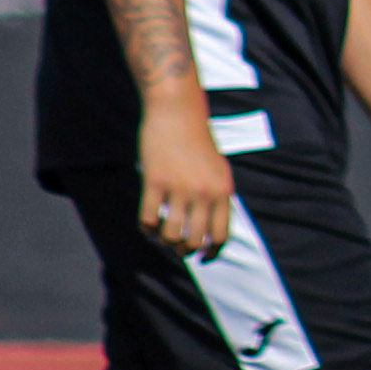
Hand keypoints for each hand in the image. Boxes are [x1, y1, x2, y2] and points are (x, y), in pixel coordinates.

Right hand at [137, 107, 234, 256]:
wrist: (178, 111)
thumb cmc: (198, 141)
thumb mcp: (219, 169)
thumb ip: (218, 198)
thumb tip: (212, 232)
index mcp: (223, 192)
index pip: (221, 236)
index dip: (211, 253)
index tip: (202, 257)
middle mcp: (204, 193)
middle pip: (194, 241)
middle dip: (184, 251)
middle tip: (177, 246)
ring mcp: (179, 188)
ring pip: (170, 235)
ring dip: (165, 241)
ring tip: (162, 234)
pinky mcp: (155, 182)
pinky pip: (148, 219)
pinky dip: (146, 228)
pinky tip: (148, 224)